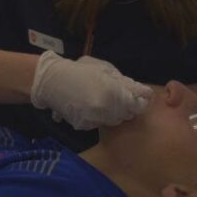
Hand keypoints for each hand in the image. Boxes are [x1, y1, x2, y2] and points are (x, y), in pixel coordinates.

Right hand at [30, 51, 151, 129]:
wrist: (52, 81)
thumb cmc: (80, 70)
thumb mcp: (105, 70)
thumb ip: (126, 82)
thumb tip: (144, 93)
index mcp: (114, 93)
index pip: (138, 106)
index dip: (139, 101)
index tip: (137, 96)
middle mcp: (106, 110)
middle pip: (127, 115)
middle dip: (126, 106)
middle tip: (116, 95)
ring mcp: (94, 120)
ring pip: (114, 121)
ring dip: (114, 112)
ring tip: (102, 99)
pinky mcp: (84, 126)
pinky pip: (99, 123)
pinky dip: (99, 117)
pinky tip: (90, 105)